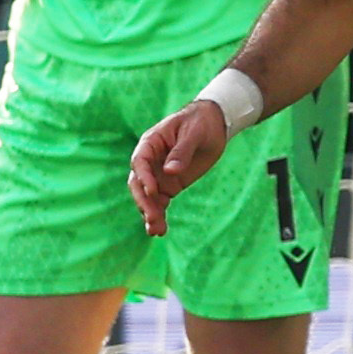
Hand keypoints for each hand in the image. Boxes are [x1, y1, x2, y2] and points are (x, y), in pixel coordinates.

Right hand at [130, 102, 233, 234]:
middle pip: (139, 183)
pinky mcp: (169, 186)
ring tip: (156, 231)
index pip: (140, 161)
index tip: (152, 190)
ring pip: (148, 197)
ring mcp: (158, 175)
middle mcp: (150, 161)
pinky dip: (159, 215)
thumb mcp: (193, 133)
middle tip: (153, 217)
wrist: (213, 125)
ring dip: (150, 213)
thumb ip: (182, 151)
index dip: (144, 177)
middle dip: (144, 201)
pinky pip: (160, 203)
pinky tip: (160, 231)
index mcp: (150, 143)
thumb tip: (170, 171)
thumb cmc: (200, 122)